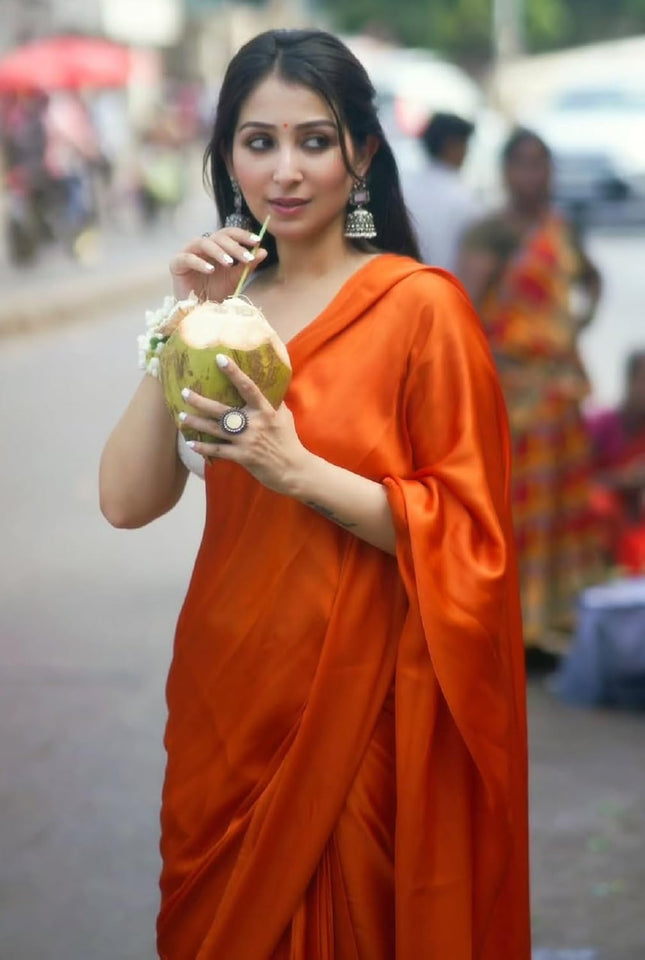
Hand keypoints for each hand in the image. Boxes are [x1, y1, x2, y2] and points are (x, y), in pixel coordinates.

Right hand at [169, 227, 267, 301]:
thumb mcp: (235, 278)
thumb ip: (247, 265)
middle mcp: (202, 246)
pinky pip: (188, 258)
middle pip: (218, 237)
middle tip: (247, 258)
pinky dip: (200, 263)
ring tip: (230, 263)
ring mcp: (188, 252)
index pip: (229, 233)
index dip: (243, 235)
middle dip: (234, 246)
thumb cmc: (215, 292)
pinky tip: (211, 270)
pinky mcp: (176, 264)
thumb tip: (263, 251)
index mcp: (216, 246)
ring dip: (218, 251)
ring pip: (203, 243)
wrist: (197, 310)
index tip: (257, 241)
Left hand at [178, 355, 306, 494]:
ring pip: (216, 429)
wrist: (294, 469)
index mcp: (266, 410)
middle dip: (201, 401)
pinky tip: (190, 443)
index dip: (234, 373)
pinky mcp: (243, 457)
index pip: (248, 387)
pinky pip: (218, 450)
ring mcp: (247, 441)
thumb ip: (273, 402)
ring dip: (197, 423)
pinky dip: (203, 447)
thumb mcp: (284, 417)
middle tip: (184, 392)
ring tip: (181, 416)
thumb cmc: (288, 440)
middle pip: (222, 410)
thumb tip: (268, 385)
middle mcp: (255, 423)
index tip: (220, 358)